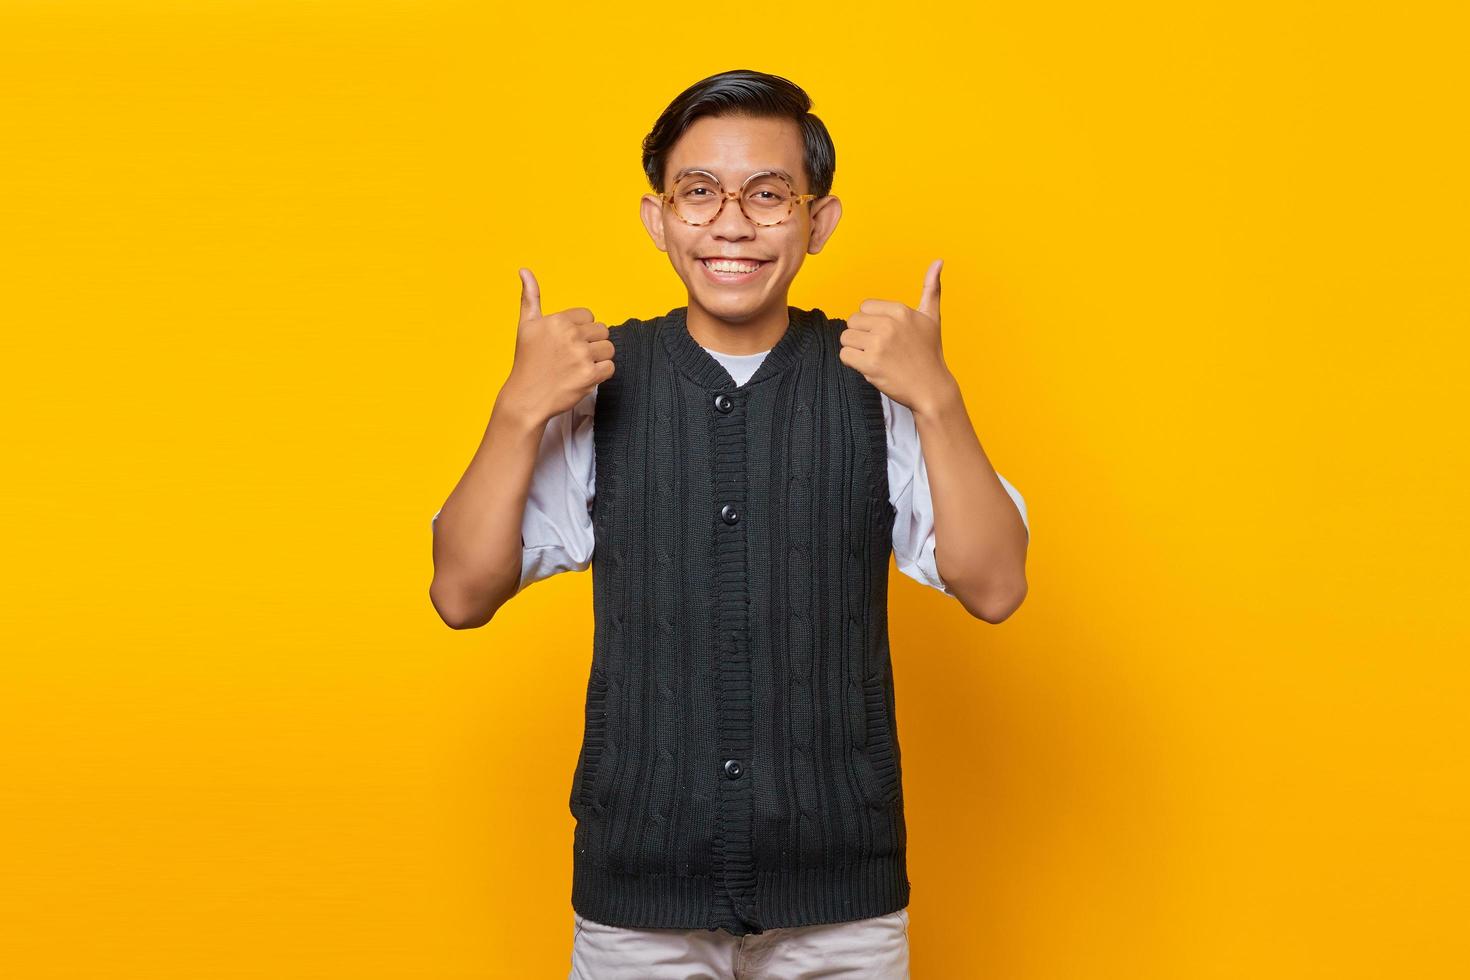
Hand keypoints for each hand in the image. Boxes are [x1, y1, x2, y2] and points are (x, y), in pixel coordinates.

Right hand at [497, 267, 614, 423]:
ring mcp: (581, 356)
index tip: (566, 343)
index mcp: (558, 321)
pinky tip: (584, 376)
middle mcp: (570, 336)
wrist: (526, 398)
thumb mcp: (526, 325)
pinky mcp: (589, 376)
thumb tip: (524, 270)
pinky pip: (610, 367)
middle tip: (574, 356)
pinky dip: (601, 373)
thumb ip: (530, 297)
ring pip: (609, 349)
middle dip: (592, 343)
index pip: (589, 316)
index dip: (581, 330)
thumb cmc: (527, 361)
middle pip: (602, 330)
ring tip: (580, 366)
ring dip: (598, 358)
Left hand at [839, 258, 955, 414]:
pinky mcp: (870, 364)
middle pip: (852, 322)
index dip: (870, 323)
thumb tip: (938, 261)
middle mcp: (889, 324)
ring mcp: (879, 344)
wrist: (932, 388)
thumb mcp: (932, 318)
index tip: (886, 336)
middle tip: (880, 349)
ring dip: (855, 350)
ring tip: (875, 358)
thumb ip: (931, 289)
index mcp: (900, 310)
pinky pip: (845, 355)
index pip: (864, 308)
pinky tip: (870, 367)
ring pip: (846, 338)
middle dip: (861, 336)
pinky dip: (853, 363)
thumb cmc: (929, 353)